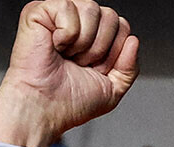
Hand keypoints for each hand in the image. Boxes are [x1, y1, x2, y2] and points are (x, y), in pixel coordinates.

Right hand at [0, 0, 138, 146]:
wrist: (43, 109)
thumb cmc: (69, 103)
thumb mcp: (113, 90)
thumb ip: (130, 67)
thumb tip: (133, 39)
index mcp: (94, 38)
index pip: (123, 27)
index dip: (114, 52)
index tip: (95, 70)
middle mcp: (79, 24)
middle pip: (111, 16)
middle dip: (100, 48)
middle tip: (79, 64)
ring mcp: (59, 16)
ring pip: (92, 9)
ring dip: (84, 43)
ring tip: (67, 56)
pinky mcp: (39, 12)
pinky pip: (68, 7)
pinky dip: (66, 34)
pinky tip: (54, 46)